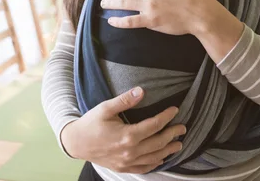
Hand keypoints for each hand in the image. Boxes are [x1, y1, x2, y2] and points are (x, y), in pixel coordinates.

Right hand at [61, 87, 185, 173]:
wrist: (76, 143)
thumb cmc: (90, 123)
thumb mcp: (105, 108)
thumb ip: (125, 100)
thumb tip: (141, 91)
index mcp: (127, 135)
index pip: (154, 125)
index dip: (166, 117)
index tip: (175, 110)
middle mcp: (130, 151)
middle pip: (158, 143)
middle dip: (173, 135)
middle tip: (183, 128)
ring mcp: (127, 162)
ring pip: (154, 158)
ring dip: (168, 150)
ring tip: (179, 144)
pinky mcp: (123, 168)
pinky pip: (143, 168)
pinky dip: (155, 164)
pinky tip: (161, 159)